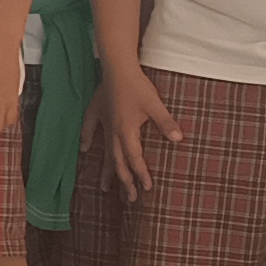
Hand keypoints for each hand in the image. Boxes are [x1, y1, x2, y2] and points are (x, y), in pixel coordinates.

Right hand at [99, 63, 178, 195]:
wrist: (117, 66)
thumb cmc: (137, 85)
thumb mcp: (155, 105)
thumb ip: (166, 123)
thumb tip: (179, 139)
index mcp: (127, 132)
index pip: (134, 160)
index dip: (141, 175)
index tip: (147, 189)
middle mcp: (113, 131)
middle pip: (118, 162)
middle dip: (125, 182)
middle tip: (130, 199)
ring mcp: (104, 122)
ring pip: (105, 152)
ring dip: (106, 171)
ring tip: (105, 188)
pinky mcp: (97, 111)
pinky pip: (90, 129)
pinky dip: (88, 140)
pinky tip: (85, 150)